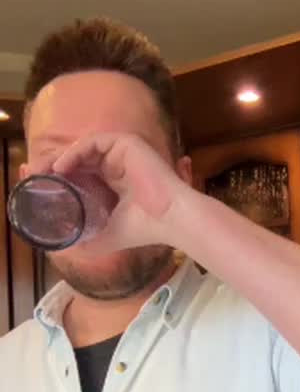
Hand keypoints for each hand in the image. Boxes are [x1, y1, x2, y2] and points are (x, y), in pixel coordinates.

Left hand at [51, 132, 190, 251]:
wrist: (171, 221)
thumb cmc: (145, 229)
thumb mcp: (108, 234)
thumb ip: (88, 238)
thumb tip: (67, 249)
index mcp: (117, 182)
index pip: (84, 174)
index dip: (62, 179)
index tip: (42, 188)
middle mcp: (119, 164)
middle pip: (80, 159)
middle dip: (55, 167)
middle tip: (36, 179)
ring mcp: (123, 152)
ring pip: (83, 149)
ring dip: (61, 159)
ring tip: (45, 174)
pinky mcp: (127, 143)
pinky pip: (92, 142)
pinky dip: (74, 152)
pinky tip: (61, 168)